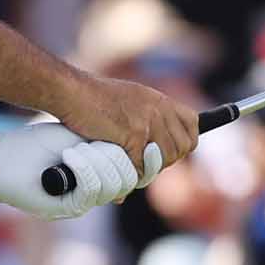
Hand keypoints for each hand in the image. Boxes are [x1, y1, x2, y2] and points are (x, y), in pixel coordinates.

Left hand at [0, 121, 163, 219]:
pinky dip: (84, 169)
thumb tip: (140, 139)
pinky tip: (69, 156)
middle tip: (91, 142)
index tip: (146, 140)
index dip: (144, 160)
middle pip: (128, 180)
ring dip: (97, 162)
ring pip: (112, 187)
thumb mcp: (78, 136)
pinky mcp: (68, 208)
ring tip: (75, 149)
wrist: (3, 159)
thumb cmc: (36, 144)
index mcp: (100, 174)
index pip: (135, 173)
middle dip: (116, 156)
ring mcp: (83, 202)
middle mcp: (95, 192)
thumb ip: (106, 140)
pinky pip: (91, 192)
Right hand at [54, 73, 197, 176]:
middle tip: (142, 161)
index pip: (192, 125)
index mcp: (160, 100)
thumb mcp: (130, 99)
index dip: (184, 142)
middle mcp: (159, 109)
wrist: (72, 92)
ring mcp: (148, 122)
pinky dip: (130, 173)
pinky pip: (140, 166)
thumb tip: (154, 147)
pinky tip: (117, 166)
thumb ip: (147, 117)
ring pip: (162, 160)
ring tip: (129, 164)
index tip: (169, 151)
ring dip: (147, 169)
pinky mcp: (134, 135)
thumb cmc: (92, 98)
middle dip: (165, 160)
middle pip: (181, 148)